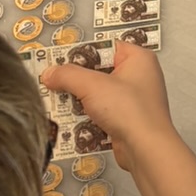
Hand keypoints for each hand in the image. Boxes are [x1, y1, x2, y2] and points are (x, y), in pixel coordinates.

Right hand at [42, 40, 176, 180]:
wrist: (145, 148)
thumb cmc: (130, 110)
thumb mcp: (92, 86)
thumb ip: (67, 75)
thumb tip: (50, 73)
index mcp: (138, 59)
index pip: (104, 47)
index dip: (81, 53)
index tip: (58, 60)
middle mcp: (138, 76)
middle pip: (98, 71)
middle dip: (75, 79)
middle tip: (52, 82)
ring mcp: (132, 100)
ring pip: (97, 94)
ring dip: (78, 99)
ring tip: (55, 101)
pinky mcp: (126, 119)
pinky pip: (100, 112)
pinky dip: (86, 115)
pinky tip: (69, 119)